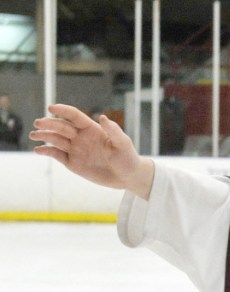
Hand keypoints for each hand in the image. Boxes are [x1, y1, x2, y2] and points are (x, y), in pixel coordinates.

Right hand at [30, 104, 154, 198]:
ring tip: (34, 135)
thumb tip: (102, 117)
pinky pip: (57, 155)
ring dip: (44, 136)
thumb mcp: (123, 144)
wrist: (127, 178)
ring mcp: (75, 149)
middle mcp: (81, 137)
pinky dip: (47, 151)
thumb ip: (113, 131)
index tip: (51, 108)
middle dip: (50, 123)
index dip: (63, 110)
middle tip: (38, 123)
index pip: (74, 116)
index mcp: (92, 129)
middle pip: (62, 127)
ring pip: (56, 139)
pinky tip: (38, 150)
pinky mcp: (72, 163)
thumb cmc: (128, 158)